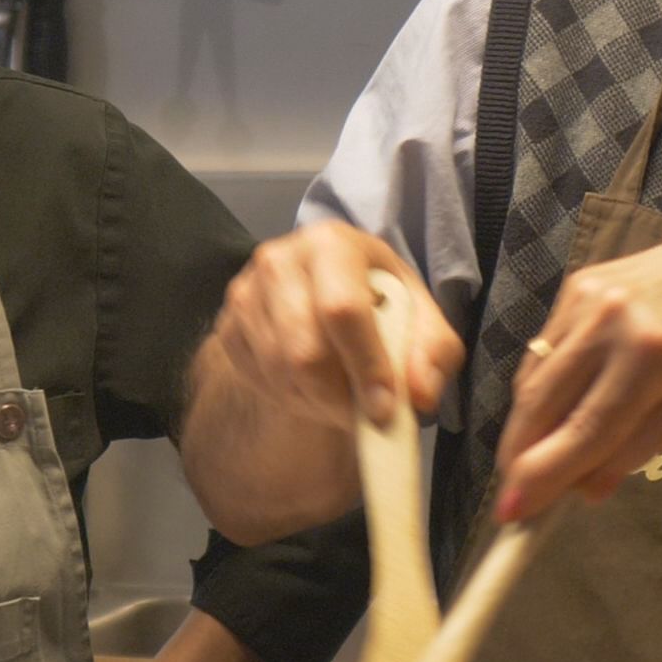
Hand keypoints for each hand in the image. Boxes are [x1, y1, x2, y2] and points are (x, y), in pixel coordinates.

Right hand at [203, 225, 462, 433]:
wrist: (320, 294)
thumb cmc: (378, 302)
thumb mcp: (421, 317)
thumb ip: (434, 352)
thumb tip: (420, 394)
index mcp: (332, 243)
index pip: (343, 309)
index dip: (366, 364)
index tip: (384, 408)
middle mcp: (280, 261)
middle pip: (304, 351)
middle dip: (341, 398)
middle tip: (367, 418)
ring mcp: (246, 294)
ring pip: (280, 375)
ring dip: (319, 404)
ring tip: (345, 400)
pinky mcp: (228, 327)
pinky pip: (259, 382)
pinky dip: (293, 400)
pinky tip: (314, 389)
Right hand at [492, 224, 661, 519]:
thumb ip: (645, 443)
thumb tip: (586, 490)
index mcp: (655, 352)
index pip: (586, 429)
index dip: (544, 476)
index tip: (513, 515)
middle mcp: (612, 316)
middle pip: (544, 402)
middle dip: (520, 456)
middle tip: (514, 500)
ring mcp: (591, 293)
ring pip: (536, 375)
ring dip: (529, 425)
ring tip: (542, 461)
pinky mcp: (581, 282)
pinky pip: (545, 348)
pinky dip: (544, 387)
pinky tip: (561, 412)